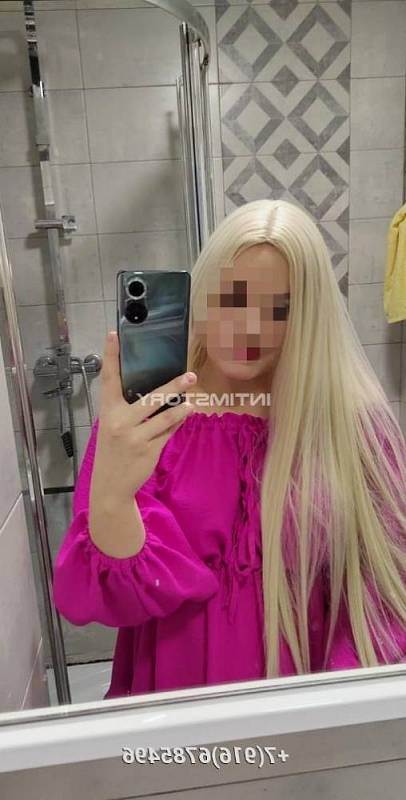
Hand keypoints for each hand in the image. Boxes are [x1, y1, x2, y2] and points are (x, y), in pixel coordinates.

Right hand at [92, 331, 196, 501]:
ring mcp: (135, 437)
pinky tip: (185, 415)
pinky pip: (169, 432)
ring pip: (166, 416)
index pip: (109, 378)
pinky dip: (178, 423)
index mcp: (107, 411)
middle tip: (190, 375)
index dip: (111, 355)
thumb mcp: (113, 428)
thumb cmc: (113, 452)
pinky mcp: (149, 450)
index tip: (114, 334)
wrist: (110, 487)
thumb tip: (158, 393)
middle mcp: (120, 421)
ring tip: (193, 400)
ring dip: (183, 407)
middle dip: (173, 386)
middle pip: (152, 397)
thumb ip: (130, 411)